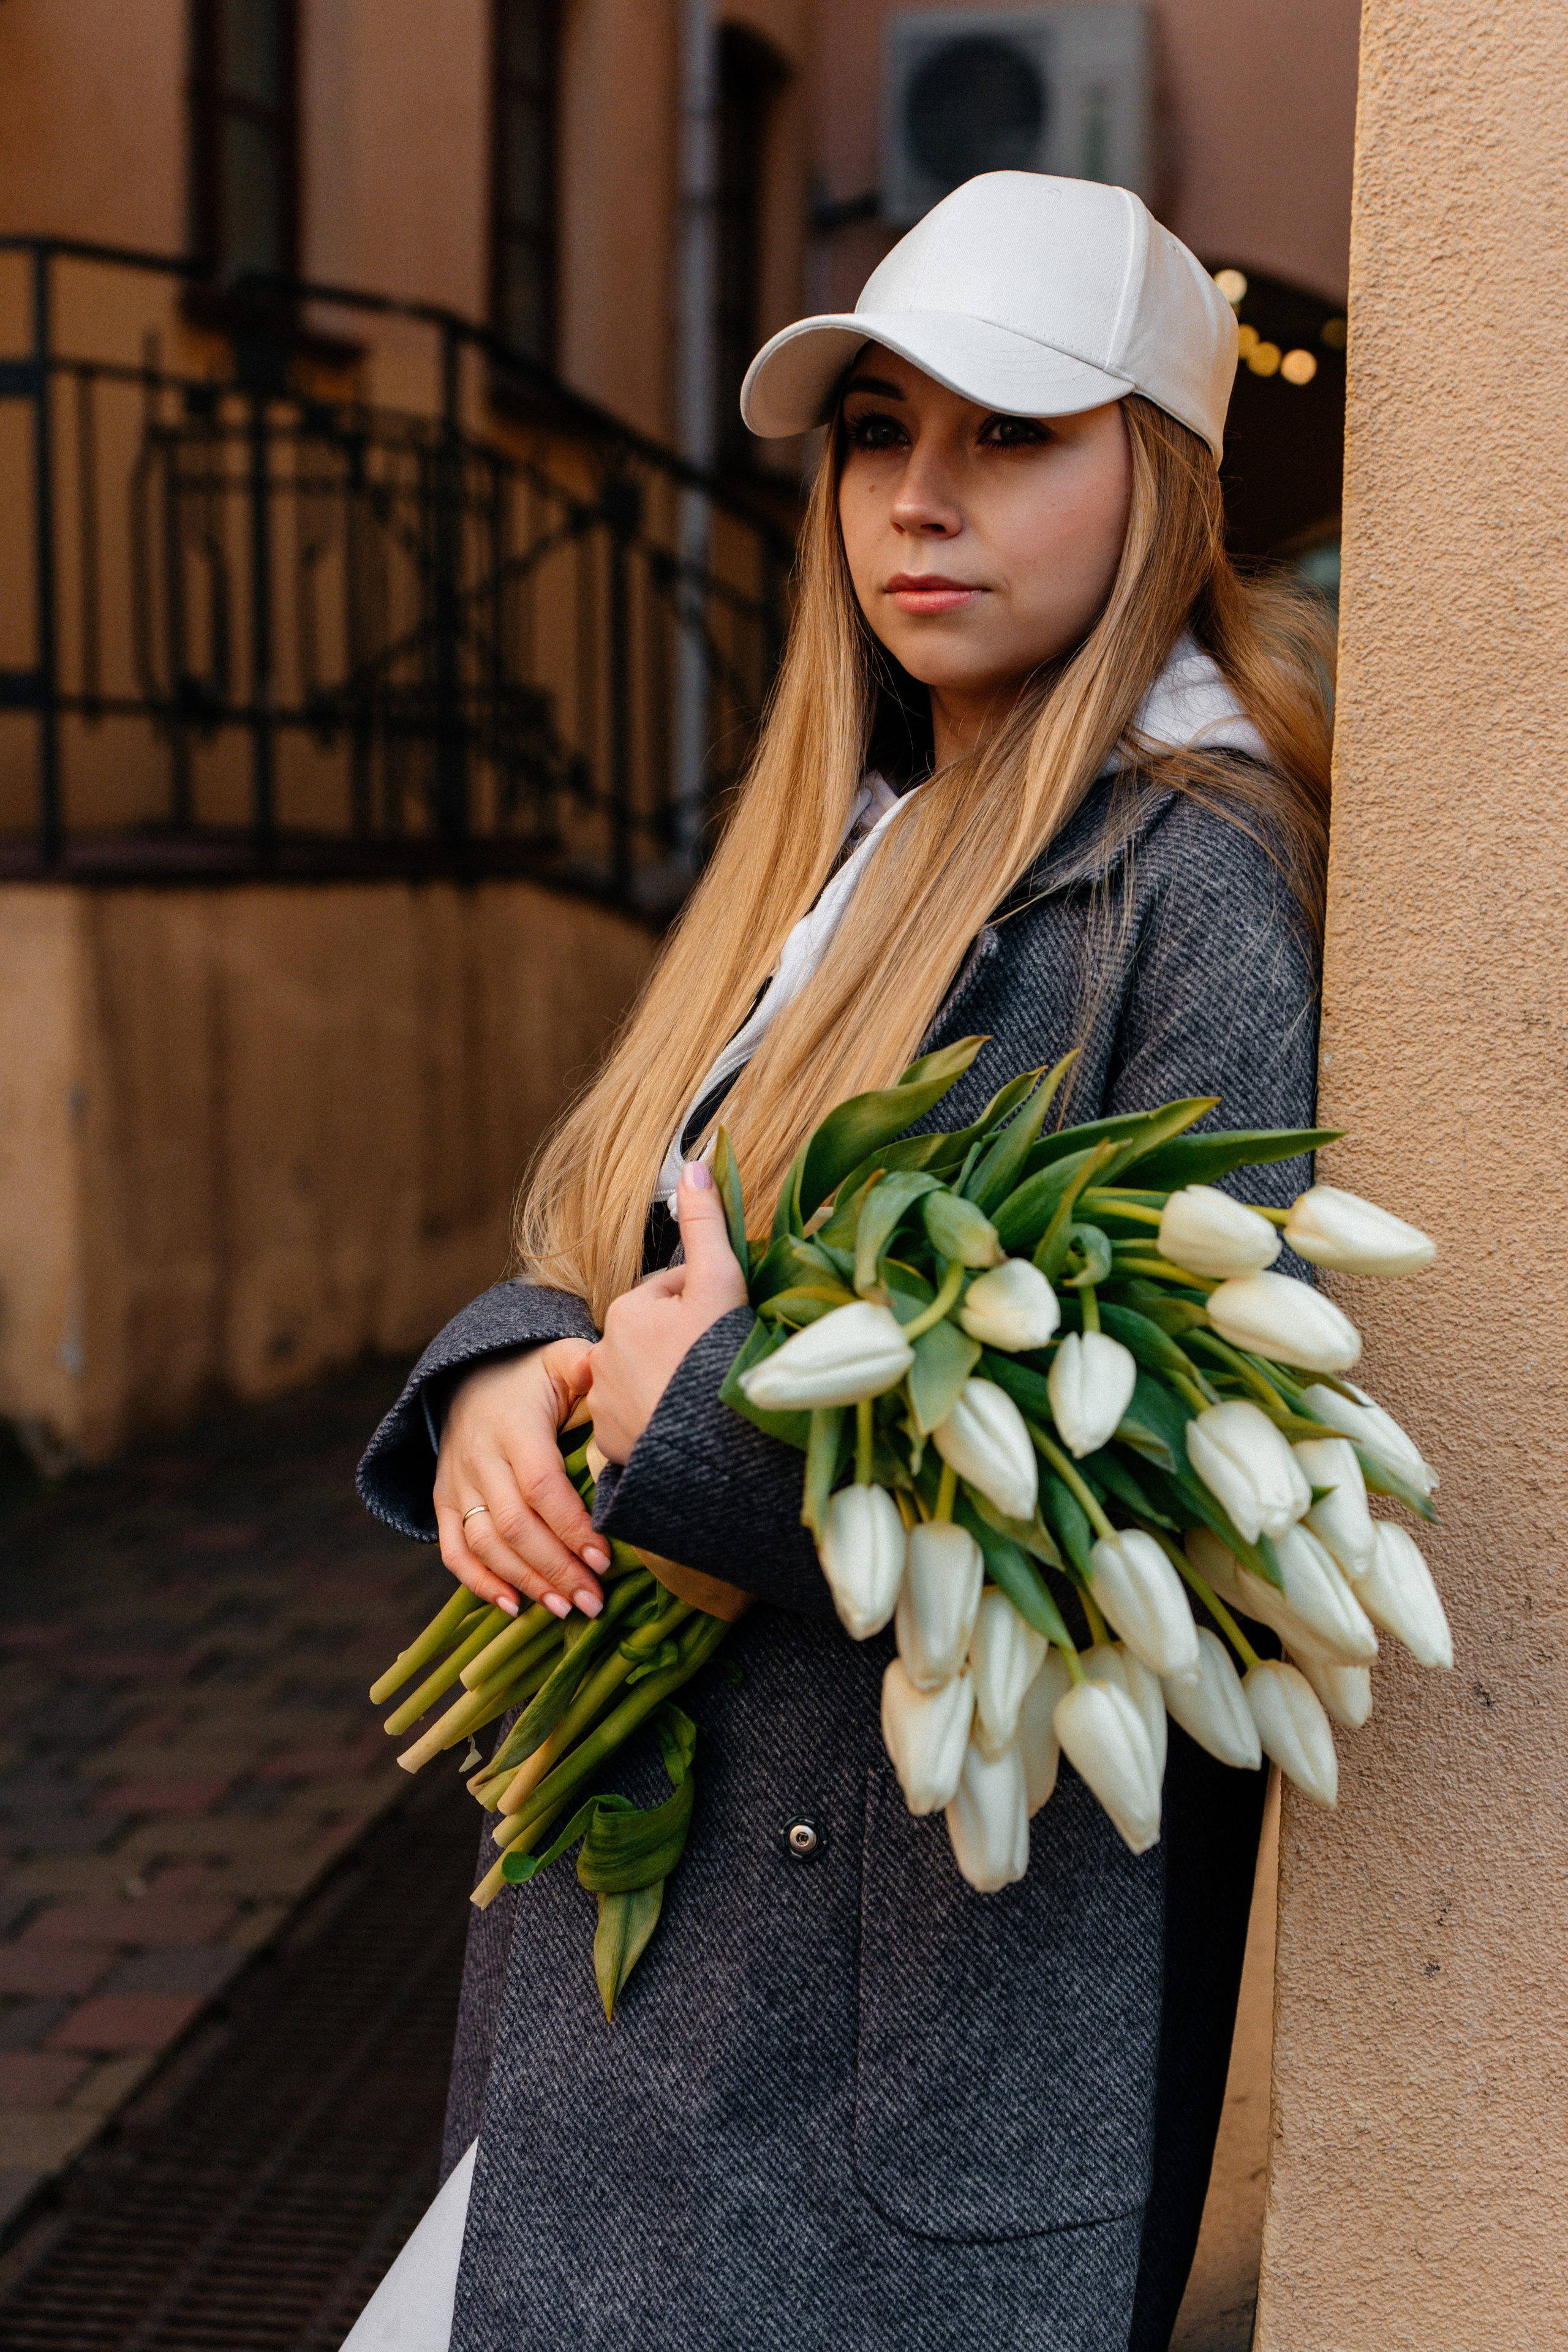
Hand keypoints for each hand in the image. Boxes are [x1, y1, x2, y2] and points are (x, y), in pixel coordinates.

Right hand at [434, 1338, 609, 1620]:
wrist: (470, 1375)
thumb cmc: (532, 1376)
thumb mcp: (559, 1358)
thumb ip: (583, 1363)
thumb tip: (607, 1365)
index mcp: (513, 1426)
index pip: (541, 1485)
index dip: (571, 1526)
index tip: (605, 1559)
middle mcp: (479, 1458)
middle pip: (515, 1525)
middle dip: (557, 1569)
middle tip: (595, 1601)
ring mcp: (457, 1482)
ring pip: (485, 1544)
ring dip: (525, 1582)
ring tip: (567, 1609)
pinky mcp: (443, 1501)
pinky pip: (453, 1549)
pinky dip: (479, 1583)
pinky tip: (513, 1607)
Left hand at [587, 1162, 748, 1464]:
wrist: (717, 1454)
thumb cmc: (719, 1362)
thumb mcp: (720, 1283)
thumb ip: (707, 1223)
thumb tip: (697, 1163)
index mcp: (627, 1311)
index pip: (673, 1291)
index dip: (708, 1302)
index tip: (731, 1323)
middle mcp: (604, 1356)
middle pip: (657, 1336)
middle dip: (686, 1343)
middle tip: (723, 1363)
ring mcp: (605, 1404)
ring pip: (646, 1378)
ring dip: (671, 1381)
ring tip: (706, 1397)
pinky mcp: (613, 1445)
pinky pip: (638, 1421)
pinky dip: (659, 1420)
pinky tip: (687, 1426)